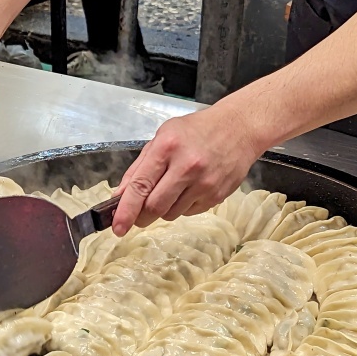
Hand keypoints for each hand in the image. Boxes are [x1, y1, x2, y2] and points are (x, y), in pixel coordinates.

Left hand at [111, 105, 265, 235]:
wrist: (239, 128)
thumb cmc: (196, 130)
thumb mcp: (162, 137)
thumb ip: (139, 167)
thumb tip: (120, 196)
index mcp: (167, 148)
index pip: (140, 186)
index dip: (125, 210)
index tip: (117, 227)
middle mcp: (186, 166)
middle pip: (155, 207)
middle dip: (141, 216)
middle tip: (138, 217)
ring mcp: (204, 183)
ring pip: (171, 213)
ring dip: (163, 210)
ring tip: (171, 190)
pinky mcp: (217, 195)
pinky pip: (189, 212)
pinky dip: (181, 207)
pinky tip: (188, 189)